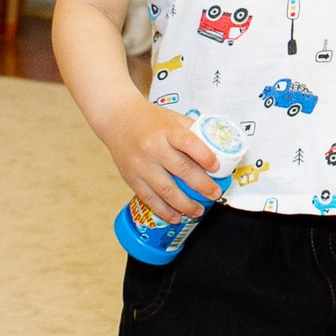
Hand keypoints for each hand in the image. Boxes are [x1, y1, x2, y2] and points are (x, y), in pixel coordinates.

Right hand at [98, 98, 223, 221]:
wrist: (117, 118)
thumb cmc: (150, 120)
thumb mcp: (173, 119)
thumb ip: (193, 133)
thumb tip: (218, 151)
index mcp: (167, 130)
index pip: (189, 143)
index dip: (205, 157)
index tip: (217, 168)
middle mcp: (153, 147)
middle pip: (182, 170)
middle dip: (202, 186)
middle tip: (215, 194)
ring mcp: (141, 165)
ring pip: (166, 190)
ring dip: (185, 205)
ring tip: (198, 211)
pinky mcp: (131, 178)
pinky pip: (150, 199)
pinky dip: (165, 211)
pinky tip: (176, 217)